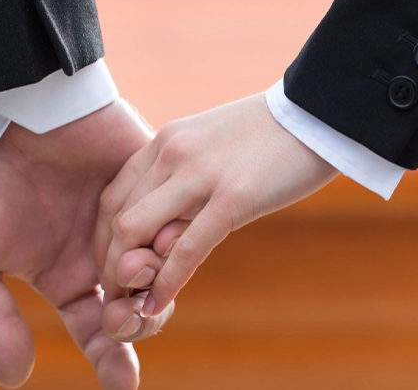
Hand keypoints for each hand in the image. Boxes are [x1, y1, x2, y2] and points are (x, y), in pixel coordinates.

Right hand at [0, 99, 173, 389]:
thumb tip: (17, 380)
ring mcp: (128, 216)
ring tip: (135, 270)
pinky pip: (172, 215)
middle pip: (138, 304)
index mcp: (65, 275)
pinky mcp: (147, 179)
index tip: (124, 383)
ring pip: (162, 265)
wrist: (2, 114)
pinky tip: (162, 242)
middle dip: (138, 321)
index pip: (98, 327)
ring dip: (153, 279)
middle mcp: (102, 251)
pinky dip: (170, 234)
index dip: (112, 357)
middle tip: (124, 315)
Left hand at [97, 94, 338, 319]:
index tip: (113, 266)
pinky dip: (166, 283)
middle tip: (116, 294)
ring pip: (136, 232)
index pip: (112, 196)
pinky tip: (157, 306)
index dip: (104, 239)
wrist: (314, 112)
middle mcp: (171, 154)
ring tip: (129, 305)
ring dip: (126, 276)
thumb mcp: (210, 147)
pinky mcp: (233, 197)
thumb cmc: (266, 136)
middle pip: (116, 218)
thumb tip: (170, 222)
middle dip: (109, 263)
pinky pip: (186, 248)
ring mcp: (199, 174)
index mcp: (164, 142)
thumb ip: (184, 178)